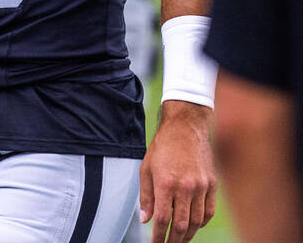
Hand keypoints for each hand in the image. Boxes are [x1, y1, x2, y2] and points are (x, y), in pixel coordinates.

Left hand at [139, 101, 216, 242]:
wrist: (186, 128)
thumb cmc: (163, 147)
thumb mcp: (146, 169)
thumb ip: (146, 196)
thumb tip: (146, 219)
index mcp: (165, 183)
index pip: (162, 219)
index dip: (158, 236)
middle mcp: (185, 187)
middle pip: (182, 225)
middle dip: (174, 240)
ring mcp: (201, 187)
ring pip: (197, 221)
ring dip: (188, 235)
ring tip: (180, 240)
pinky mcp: (212, 185)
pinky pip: (209, 212)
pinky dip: (201, 223)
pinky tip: (194, 226)